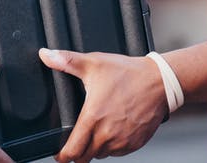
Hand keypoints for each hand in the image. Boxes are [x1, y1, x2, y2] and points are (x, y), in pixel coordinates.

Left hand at [39, 48, 166, 162]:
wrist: (160, 81)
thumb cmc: (128, 73)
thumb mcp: (93, 63)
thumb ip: (66, 61)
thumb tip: (46, 54)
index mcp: (93, 118)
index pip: (73, 151)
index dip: (63, 156)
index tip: (59, 154)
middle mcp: (107, 134)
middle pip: (85, 157)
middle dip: (77, 153)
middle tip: (75, 144)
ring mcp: (122, 141)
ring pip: (102, 154)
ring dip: (95, 149)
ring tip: (94, 134)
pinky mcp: (135, 143)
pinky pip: (118, 152)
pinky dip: (112, 147)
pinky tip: (111, 133)